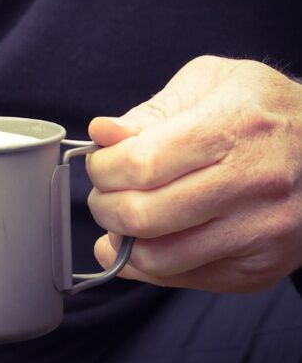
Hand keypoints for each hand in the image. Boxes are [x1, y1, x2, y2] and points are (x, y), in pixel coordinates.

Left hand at [86, 55, 301, 291]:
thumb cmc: (261, 110)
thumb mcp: (210, 83)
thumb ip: (150, 112)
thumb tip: (101, 132)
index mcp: (234, 127)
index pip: (140, 164)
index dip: (102, 168)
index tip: (100, 163)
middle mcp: (254, 183)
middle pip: (142, 215)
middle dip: (104, 205)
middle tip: (106, 192)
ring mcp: (261, 231)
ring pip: (157, 257)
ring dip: (122, 239)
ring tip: (123, 217)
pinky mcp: (261, 268)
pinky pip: (183, 279)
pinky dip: (148, 265)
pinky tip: (145, 240)